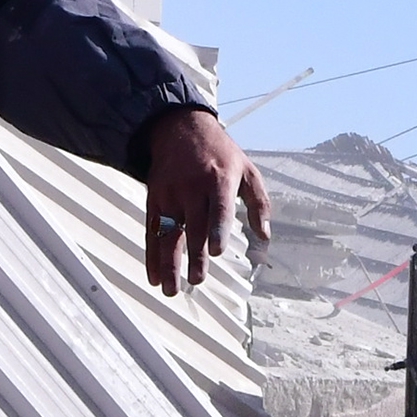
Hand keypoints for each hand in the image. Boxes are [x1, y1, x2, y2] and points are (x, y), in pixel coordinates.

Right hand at [140, 106, 269, 295]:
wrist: (179, 127)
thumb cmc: (219, 153)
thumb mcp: (247, 170)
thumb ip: (259, 203)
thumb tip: (265, 236)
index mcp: (218, 180)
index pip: (218, 208)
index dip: (217, 229)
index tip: (216, 251)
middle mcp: (192, 187)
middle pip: (193, 226)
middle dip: (194, 255)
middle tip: (197, 280)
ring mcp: (170, 194)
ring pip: (169, 233)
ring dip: (168, 263)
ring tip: (171, 289)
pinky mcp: (154, 199)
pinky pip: (152, 231)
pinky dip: (151, 255)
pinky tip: (153, 276)